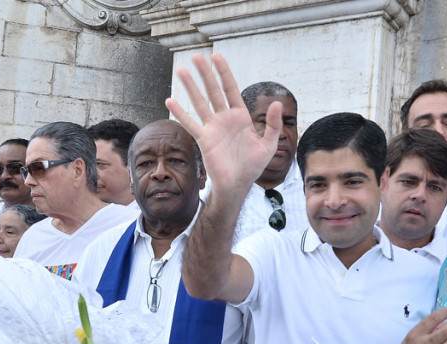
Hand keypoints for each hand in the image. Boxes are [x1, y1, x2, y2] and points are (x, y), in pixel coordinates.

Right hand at [165, 53, 281, 193]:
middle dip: (205, 74)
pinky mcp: (203, 139)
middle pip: (213, 91)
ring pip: (199, 102)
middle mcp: (224, 119)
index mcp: (240, 117)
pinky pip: (190, 123)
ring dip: (190, 87)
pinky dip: (180, 113)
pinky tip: (170, 101)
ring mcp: (212, 128)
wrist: (238, 184)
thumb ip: (273, 124)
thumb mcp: (269, 144)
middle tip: (196, 56)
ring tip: (181, 70)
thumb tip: (277, 103)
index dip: (224, 73)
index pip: (230, 89)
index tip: (216, 56)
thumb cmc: (253, 166)